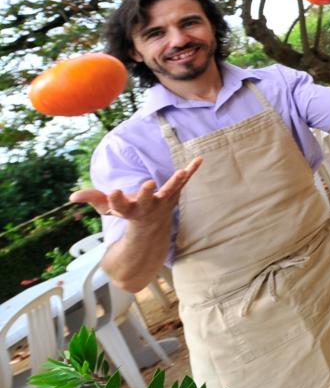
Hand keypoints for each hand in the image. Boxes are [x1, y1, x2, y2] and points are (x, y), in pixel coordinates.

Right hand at [69, 156, 202, 226]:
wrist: (151, 228)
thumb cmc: (127, 213)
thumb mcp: (108, 209)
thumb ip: (93, 200)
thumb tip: (72, 197)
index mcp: (128, 210)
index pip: (119, 206)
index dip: (116, 200)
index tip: (113, 192)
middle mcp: (146, 208)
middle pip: (146, 201)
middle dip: (147, 193)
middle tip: (149, 184)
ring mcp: (163, 202)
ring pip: (170, 192)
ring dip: (176, 182)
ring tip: (182, 172)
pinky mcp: (174, 194)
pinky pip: (183, 182)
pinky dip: (191, 171)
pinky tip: (199, 159)